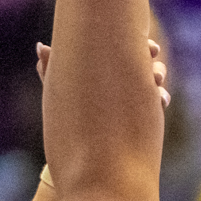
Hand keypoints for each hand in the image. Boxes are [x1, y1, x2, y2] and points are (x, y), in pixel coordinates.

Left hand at [36, 37, 168, 108]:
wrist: (80, 157)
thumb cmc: (69, 121)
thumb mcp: (60, 94)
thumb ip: (51, 71)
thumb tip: (40, 46)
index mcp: (105, 68)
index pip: (123, 47)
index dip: (136, 43)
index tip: (145, 44)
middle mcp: (121, 80)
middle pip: (142, 59)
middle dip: (150, 56)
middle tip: (152, 54)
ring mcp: (135, 98)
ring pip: (153, 79)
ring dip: (158, 76)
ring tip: (156, 79)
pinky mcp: (143, 116)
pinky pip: (156, 104)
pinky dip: (160, 99)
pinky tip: (160, 100)